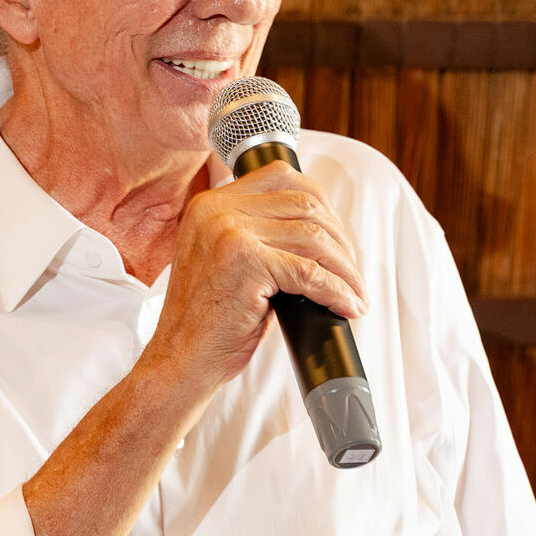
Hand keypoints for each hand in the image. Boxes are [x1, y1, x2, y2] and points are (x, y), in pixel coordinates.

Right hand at [143, 162, 368, 394]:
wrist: (180, 358)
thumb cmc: (208, 319)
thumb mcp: (228, 261)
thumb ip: (262, 235)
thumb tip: (324, 233)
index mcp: (210, 204)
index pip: (281, 177)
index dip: (320, 202)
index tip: (336, 236)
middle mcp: (216, 210)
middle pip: (305, 204)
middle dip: (340, 240)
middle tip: (351, 273)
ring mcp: (229, 232)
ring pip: (314, 237)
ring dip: (345, 269)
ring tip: (355, 295)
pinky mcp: (245, 262)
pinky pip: (310, 272)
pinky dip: (337, 291)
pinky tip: (346, 306)